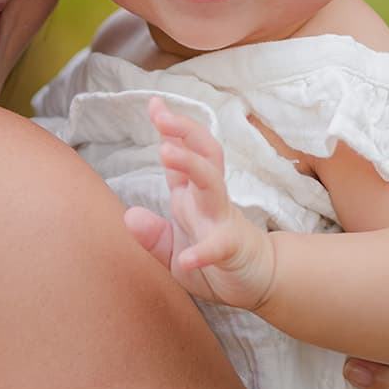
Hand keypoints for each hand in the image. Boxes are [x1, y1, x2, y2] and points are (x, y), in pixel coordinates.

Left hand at [126, 97, 276, 310]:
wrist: (259, 284)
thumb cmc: (215, 262)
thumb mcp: (173, 251)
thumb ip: (152, 236)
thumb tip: (129, 215)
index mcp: (191, 196)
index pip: (181, 154)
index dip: (169, 129)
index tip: (155, 103)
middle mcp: (208, 200)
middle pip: (201, 155)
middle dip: (184, 131)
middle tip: (163, 117)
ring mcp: (223, 221)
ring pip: (211, 182)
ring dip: (190, 165)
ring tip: (166, 152)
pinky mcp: (233, 249)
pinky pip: (218, 246)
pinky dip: (202, 252)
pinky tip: (187, 259)